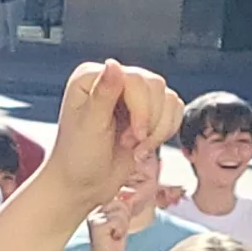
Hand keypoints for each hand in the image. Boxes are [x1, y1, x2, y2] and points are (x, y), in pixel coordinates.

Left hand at [40, 60, 182, 211]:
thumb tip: (113, 64)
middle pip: (155, 85)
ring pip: (168, 98)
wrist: (83, 186)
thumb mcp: (88, 127)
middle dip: (149, 120)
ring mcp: (132, 96)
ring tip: (134, 146)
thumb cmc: (77, 159)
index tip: (133, 134)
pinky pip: (174, 109)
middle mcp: (112, 80)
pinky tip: (145, 145)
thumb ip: (102, 95)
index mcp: (91, 77)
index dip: (141, 107)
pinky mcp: (147, 111)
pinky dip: (165, 131)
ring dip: (157, 129)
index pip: (134, 77)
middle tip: (129, 142)